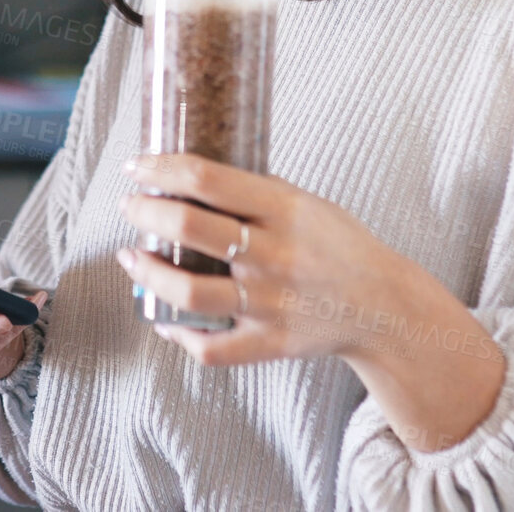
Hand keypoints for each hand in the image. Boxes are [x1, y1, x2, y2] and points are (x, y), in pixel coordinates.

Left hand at [113, 151, 415, 364]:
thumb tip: (186, 176)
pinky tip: (163, 317)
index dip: (160, 168)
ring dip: (147, 272)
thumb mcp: (304, 202)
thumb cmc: (337, 244)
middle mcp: (274, 255)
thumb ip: (253, 193)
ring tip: (131, 256)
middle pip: (189, 227)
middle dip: (145, 211)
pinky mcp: (271, 343)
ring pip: (188, 292)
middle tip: (130, 205)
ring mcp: (270, 303)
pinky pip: (210, 347)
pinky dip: (178, 333)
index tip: (135, 167)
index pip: (207, 179)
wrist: (384, 304)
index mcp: (284, 210)